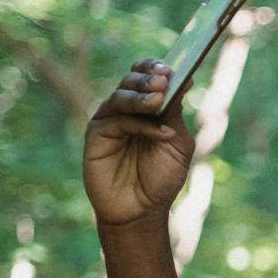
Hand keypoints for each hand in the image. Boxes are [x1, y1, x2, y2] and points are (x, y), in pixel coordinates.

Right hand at [83, 58, 194, 230]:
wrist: (142, 210)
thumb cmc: (161, 177)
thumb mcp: (177, 142)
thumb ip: (174, 112)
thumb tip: (181, 79)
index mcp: (146, 106)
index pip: (145, 75)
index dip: (154, 67)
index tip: (171, 67)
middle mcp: (125, 109)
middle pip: (131, 81)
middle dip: (148, 78)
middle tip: (163, 80)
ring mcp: (109, 120)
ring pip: (121, 97)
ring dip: (141, 96)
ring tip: (159, 99)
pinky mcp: (96, 136)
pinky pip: (116, 122)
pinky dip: (140, 124)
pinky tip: (160, 133)